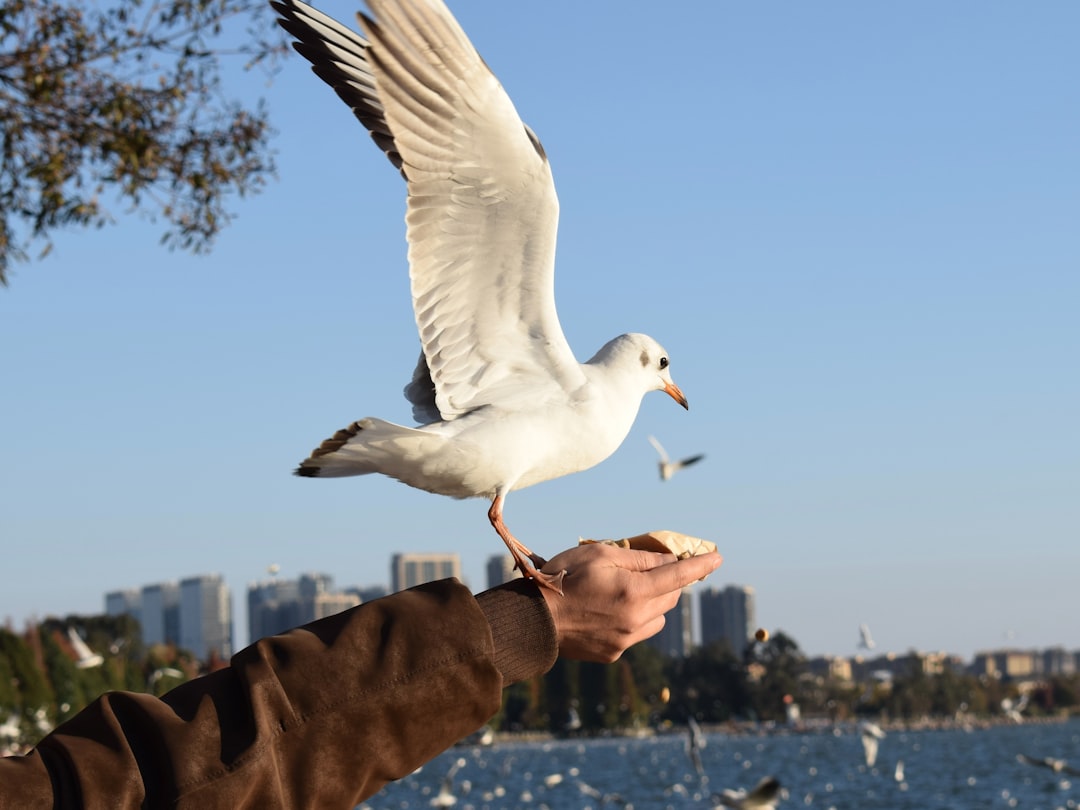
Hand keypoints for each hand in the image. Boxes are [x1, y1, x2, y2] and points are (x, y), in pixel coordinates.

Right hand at [538, 541, 721, 662]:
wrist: (535, 621)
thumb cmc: (564, 578)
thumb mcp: (599, 554)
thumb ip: (637, 558)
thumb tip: (666, 562)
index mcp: (634, 591)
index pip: (678, 576)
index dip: (700, 565)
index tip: (717, 557)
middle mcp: (636, 618)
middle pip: (670, 597)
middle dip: (671, 581)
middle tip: (661, 567)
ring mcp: (626, 639)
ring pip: (658, 618)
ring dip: (654, 601)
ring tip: (630, 590)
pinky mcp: (615, 653)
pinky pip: (638, 633)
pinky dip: (637, 619)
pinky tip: (613, 610)